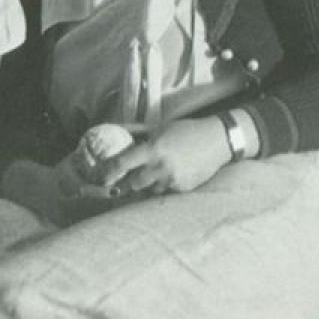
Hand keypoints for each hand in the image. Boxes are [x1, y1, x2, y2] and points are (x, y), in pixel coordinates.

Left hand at [98, 118, 231, 197]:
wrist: (217, 140)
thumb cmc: (186, 131)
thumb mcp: (160, 127)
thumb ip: (138, 133)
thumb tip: (116, 130)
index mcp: (153, 149)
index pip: (123, 164)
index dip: (108, 172)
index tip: (101, 177)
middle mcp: (160, 167)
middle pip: (134, 184)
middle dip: (131, 181)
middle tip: (132, 176)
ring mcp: (172, 180)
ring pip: (150, 189)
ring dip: (149, 184)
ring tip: (160, 171)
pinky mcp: (182, 188)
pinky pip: (166, 191)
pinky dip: (166, 184)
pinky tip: (175, 172)